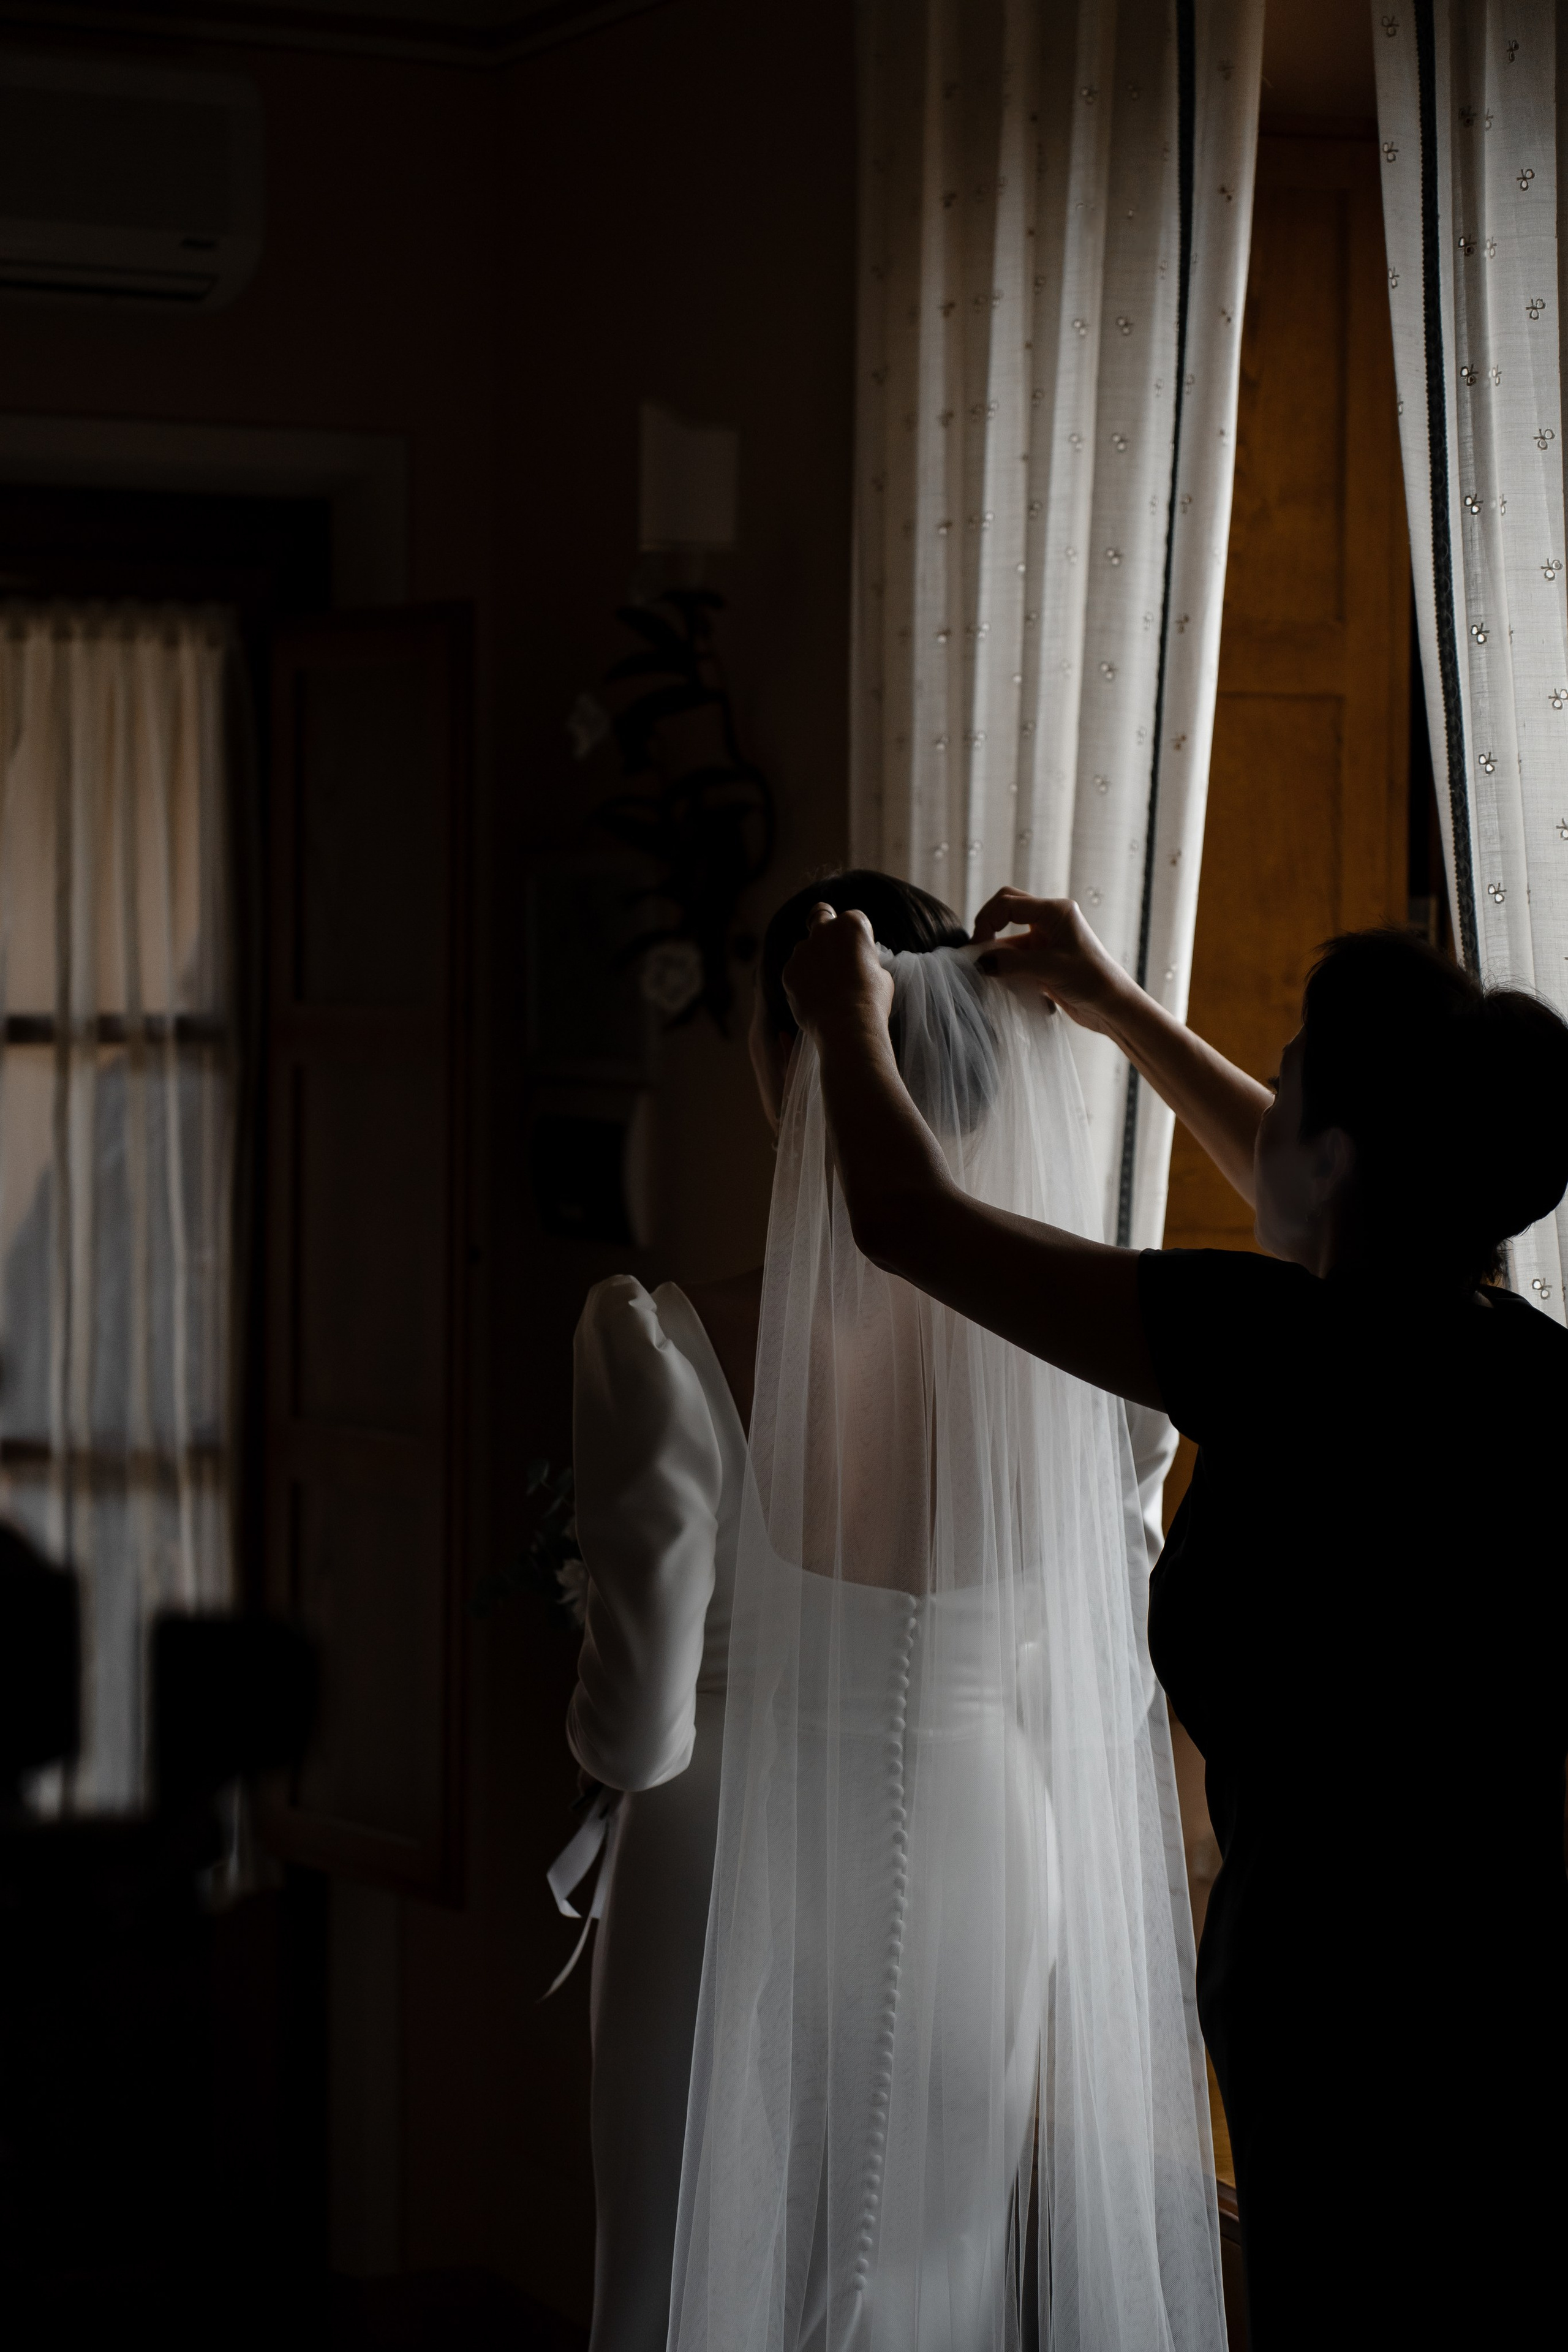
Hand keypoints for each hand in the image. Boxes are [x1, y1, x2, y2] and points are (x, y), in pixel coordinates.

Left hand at [782, 904, 894, 1040]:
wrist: (848, 1025)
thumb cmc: (872, 999)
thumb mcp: (880, 972)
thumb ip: (864, 960)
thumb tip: (858, 964)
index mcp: (852, 924)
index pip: (852, 919)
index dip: (855, 936)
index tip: (858, 953)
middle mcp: (823, 930)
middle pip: (821, 917)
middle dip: (825, 930)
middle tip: (832, 952)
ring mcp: (802, 950)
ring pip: (806, 949)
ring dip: (813, 961)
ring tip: (827, 988)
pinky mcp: (788, 971)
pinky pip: (796, 971)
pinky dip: (803, 981)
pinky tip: (816, 998)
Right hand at [970, 889, 1128, 1037]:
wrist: (1113, 1007)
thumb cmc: (1092, 981)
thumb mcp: (1049, 969)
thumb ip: (1010, 963)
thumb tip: (979, 962)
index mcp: (1055, 911)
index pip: (1008, 902)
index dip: (987, 920)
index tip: (978, 948)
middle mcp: (1049, 921)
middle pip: (1005, 912)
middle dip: (988, 932)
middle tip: (978, 957)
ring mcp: (1045, 941)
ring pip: (1008, 941)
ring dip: (999, 959)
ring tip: (997, 980)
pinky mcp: (1043, 960)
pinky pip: (1015, 960)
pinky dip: (1009, 973)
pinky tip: (1015, 990)